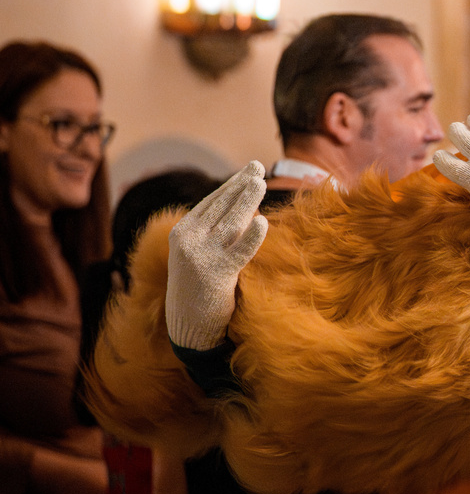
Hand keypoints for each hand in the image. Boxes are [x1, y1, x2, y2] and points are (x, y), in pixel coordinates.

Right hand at [165, 161, 268, 349]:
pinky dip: (252, 236)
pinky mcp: (217, 274)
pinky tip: (263, 222)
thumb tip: (246, 207)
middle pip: (222, 207)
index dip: (233, 184)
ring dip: (248, 200)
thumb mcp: (199, 254)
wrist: (187, 326)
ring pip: (231, 222)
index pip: (212, 202)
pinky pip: (240, 251)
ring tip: (261, 183)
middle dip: (242, 185)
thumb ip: (214, 232)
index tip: (250, 170)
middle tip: (259, 167)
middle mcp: (189, 240)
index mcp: (183, 233)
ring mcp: (202, 257)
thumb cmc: (198, 288)